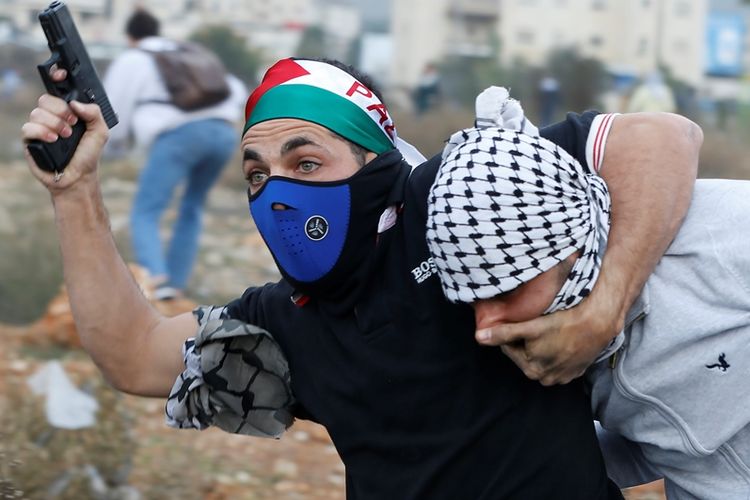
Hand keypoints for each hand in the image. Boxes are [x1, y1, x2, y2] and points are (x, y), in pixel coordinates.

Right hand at [21, 67, 107, 191]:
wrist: (78, 177)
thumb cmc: (88, 155)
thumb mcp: (100, 132)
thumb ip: (94, 113)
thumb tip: (75, 103)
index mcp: (67, 111)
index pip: (57, 89)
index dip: (55, 77)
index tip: (61, 74)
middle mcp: (51, 116)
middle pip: (45, 99)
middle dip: (60, 110)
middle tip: (72, 123)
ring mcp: (40, 127)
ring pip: (37, 112)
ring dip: (55, 124)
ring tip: (65, 136)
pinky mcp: (30, 140)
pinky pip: (28, 127)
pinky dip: (42, 132)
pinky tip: (53, 140)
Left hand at [476, 297, 618, 385]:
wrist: (597, 324)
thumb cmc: (562, 324)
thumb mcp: (529, 328)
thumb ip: (503, 333)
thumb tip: (479, 338)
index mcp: (531, 369)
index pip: (510, 348)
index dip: (511, 333)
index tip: (519, 322)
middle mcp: (546, 378)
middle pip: (525, 354)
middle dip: (526, 341)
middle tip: (535, 324)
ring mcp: (562, 377)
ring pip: (542, 358)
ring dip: (541, 347)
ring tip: (548, 330)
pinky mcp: (576, 371)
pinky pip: (559, 361)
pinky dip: (556, 352)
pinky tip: (561, 340)